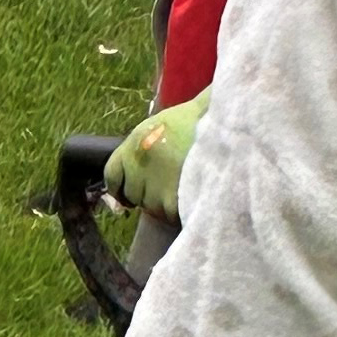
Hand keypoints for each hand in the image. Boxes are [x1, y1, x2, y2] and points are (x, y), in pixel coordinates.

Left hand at [106, 90, 208, 225]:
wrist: (224, 125)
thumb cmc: (197, 121)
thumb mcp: (162, 127)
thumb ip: (146, 149)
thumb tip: (136, 173)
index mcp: (132, 145)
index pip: (112, 175)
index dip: (119, 188)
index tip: (126, 195)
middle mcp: (137, 166)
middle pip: (132, 194)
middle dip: (146, 194)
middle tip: (167, 188)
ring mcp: (153, 186)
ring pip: (151, 208)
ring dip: (164, 204)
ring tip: (185, 190)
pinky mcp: (172, 202)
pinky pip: (170, 215)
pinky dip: (180, 211)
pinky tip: (194, 199)